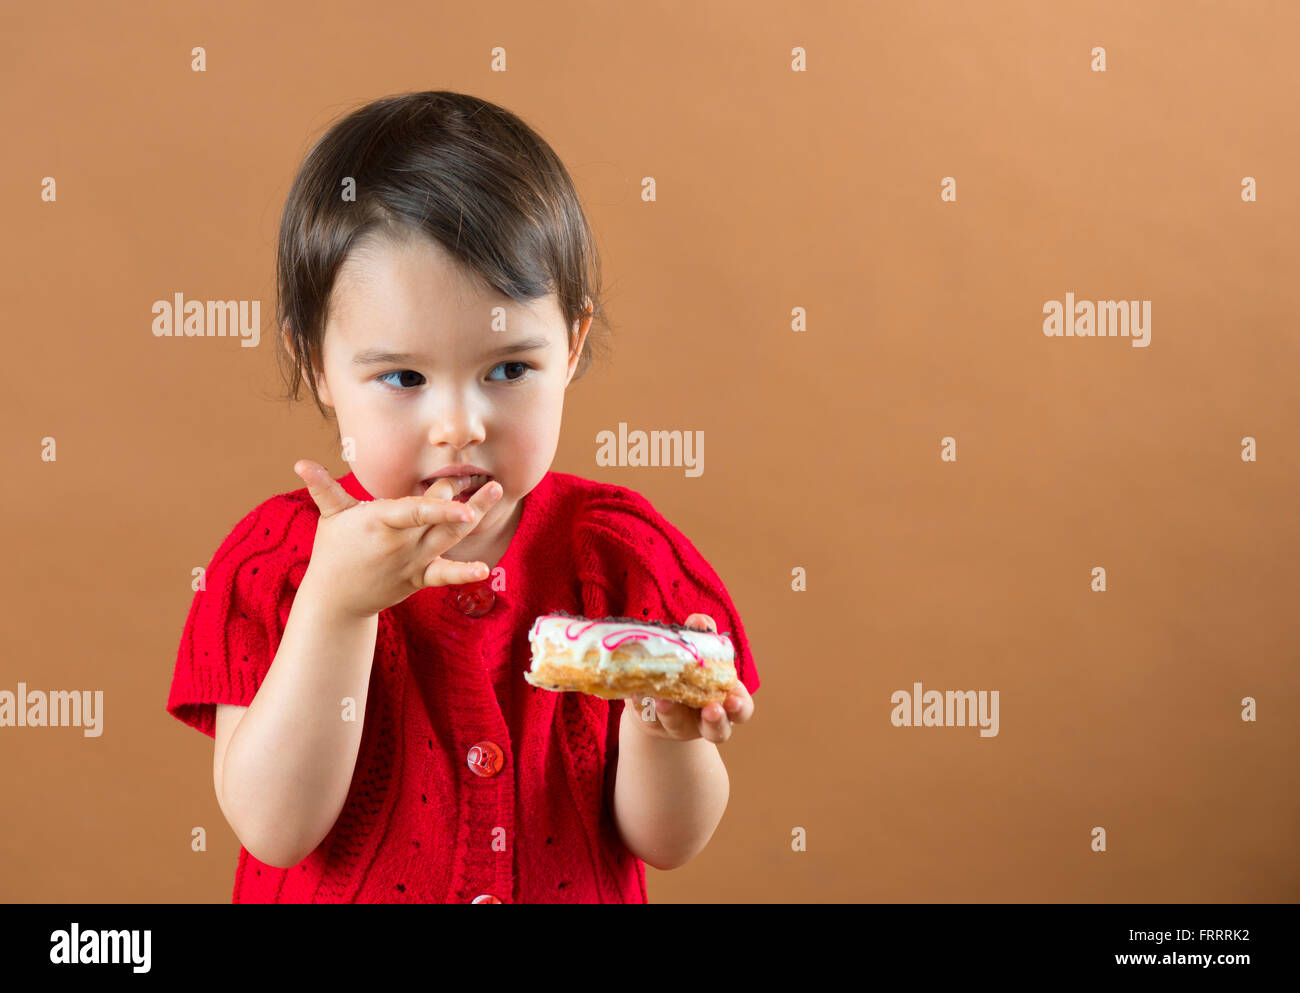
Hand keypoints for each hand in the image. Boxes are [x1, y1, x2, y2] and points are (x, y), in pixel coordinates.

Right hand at [292, 459, 502, 618]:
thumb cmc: (333, 550)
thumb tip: (300, 464)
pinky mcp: (419, 577)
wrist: (336, 599)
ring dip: (476, 516)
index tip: (461, 499)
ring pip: (450, 539)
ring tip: (496, 494)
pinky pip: (444, 575)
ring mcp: (413, 562)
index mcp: (381, 522)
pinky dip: (463, 574)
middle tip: (490, 482)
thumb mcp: (329, 517)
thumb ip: (323, 488)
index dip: (439, 507)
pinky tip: (483, 570)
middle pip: (439, 519)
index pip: (414, 512)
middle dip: (465, 501)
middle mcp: (402, 543)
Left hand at [622, 613, 753, 744]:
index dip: (740, 706)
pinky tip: (636, 692)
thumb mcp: (698, 652)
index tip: (734, 699)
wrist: (655, 691)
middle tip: (712, 709)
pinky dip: (642, 704)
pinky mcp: (652, 723)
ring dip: (671, 713)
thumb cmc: (687, 668)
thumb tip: (700, 620)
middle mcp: (704, 720)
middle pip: (719, 730)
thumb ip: (703, 635)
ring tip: (662, 700)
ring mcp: (678, 725)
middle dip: (716, 720)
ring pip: (678, 725)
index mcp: (724, 700)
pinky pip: (647, 716)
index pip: (741, 709)